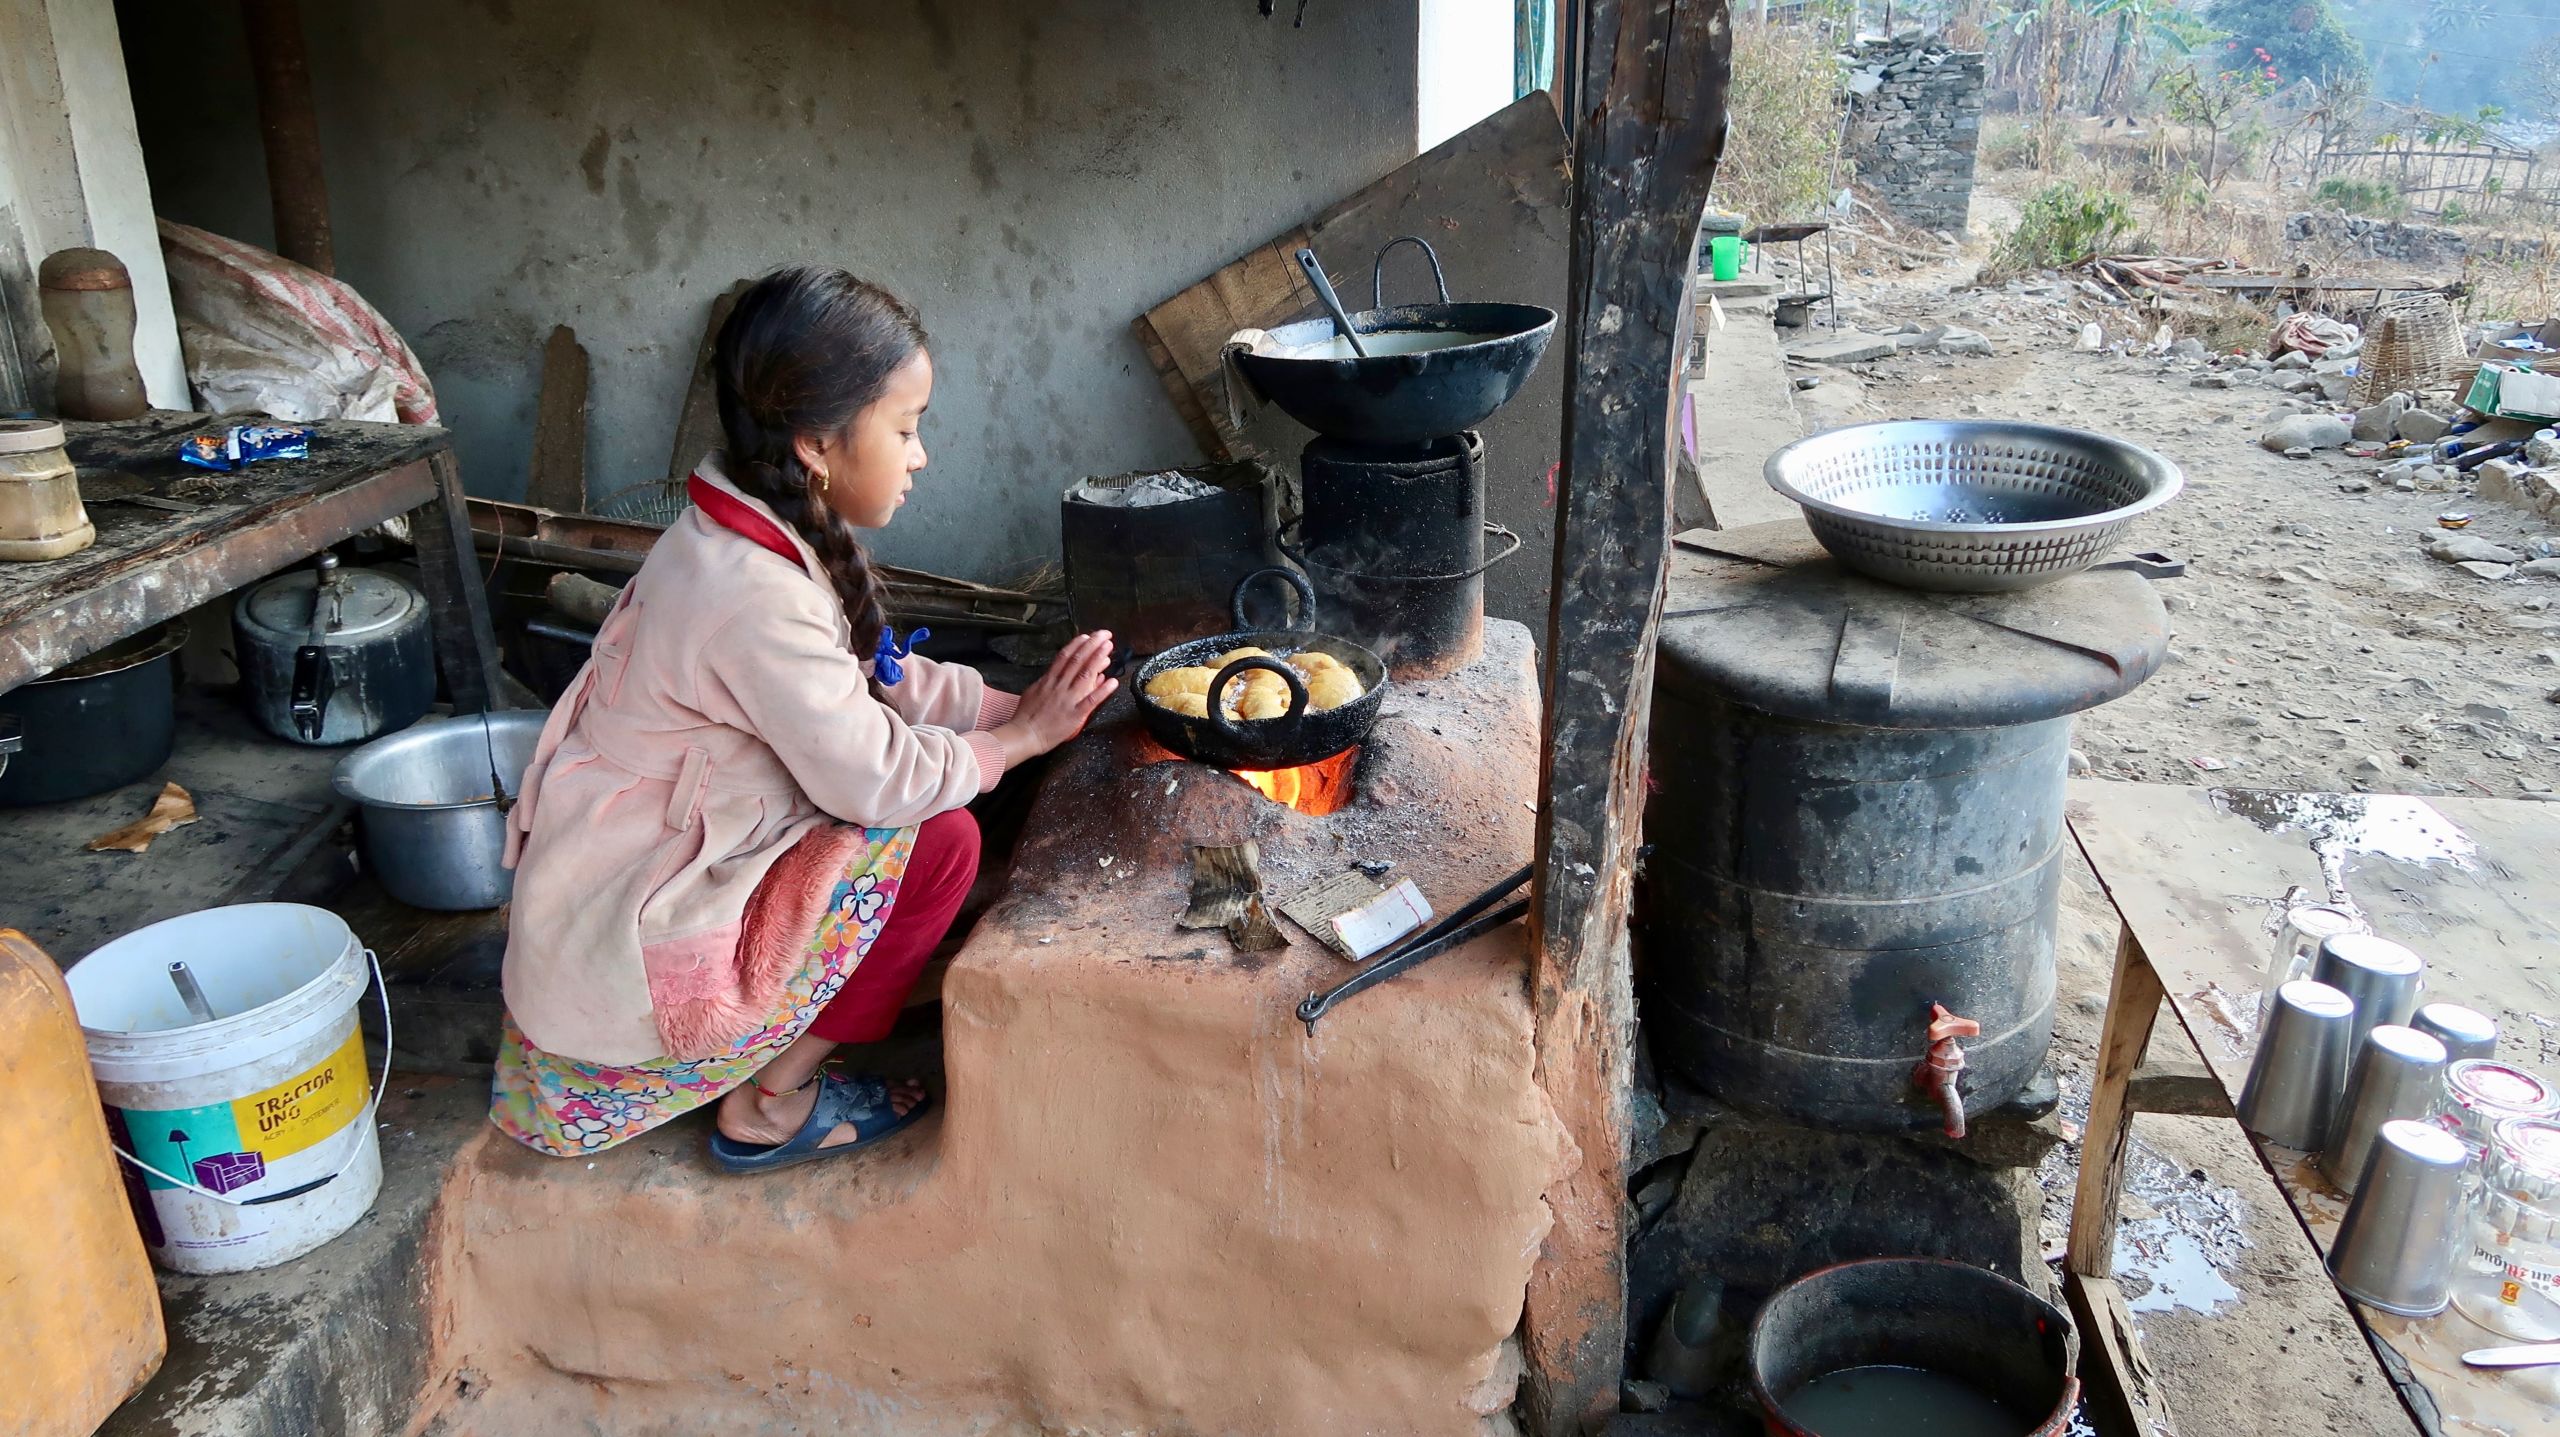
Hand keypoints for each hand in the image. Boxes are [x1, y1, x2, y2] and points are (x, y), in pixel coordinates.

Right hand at [995, 630, 1115, 765]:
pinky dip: (1102, 691)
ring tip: (1109, 648)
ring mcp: (1067, 700)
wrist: (1024, 734)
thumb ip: (1047, 680)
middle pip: (1077, 661)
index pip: (1064, 657)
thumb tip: (1059, 671)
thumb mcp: (1033, 691)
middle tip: (1104, 634)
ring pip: (1084, 676)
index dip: (1077, 645)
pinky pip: (1090, 701)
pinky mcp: (1074, 715)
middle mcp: (1059, 686)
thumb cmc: (1026, 716)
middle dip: (1091, 645)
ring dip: (1097, 659)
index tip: (1088, 636)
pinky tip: (1112, 681)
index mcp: (1049, 680)